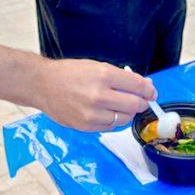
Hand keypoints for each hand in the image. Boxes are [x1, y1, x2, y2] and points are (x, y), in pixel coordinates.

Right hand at [32, 58, 155, 131]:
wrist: (42, 84)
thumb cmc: (69, 73)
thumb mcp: (96, 66)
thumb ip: (119, 77)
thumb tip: (143, 86)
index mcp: (103, 75)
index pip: (137, 86)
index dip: (148, 90)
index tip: (151, 92)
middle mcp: (99, 95)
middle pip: (134, 105)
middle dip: (141, 103)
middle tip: (142, 101)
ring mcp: (92, 113)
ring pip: (124, 119)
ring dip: (127, 113)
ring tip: (121, 106)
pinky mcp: (85, 126)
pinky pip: (110, 127)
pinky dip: (113, 121)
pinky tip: (107, 112)